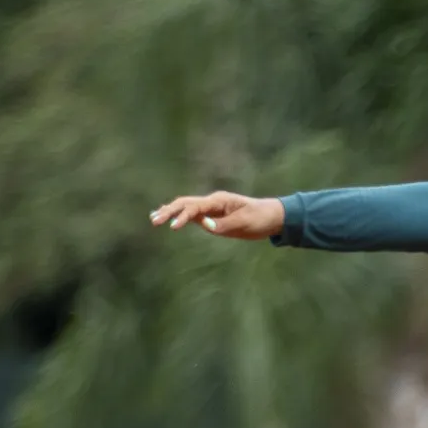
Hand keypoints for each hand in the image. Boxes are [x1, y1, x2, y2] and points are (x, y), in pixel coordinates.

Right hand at [150, 191, 284, 239]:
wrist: (273, 217)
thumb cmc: (261, 219)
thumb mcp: (245, 224)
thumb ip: (224, 225)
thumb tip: (205, 225)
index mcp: (219, 201)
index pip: (195, 208)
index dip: (183, 217)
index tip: (173, 226)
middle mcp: (213, 202)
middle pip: (185, 204)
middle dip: (169, 211)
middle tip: (154, 220)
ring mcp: (212, 208)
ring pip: (187, 207)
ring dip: (171, 211)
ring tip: (154, 218)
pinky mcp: (214, 216)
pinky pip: (194, 215)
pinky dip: (180, 216)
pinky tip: (170, 220)